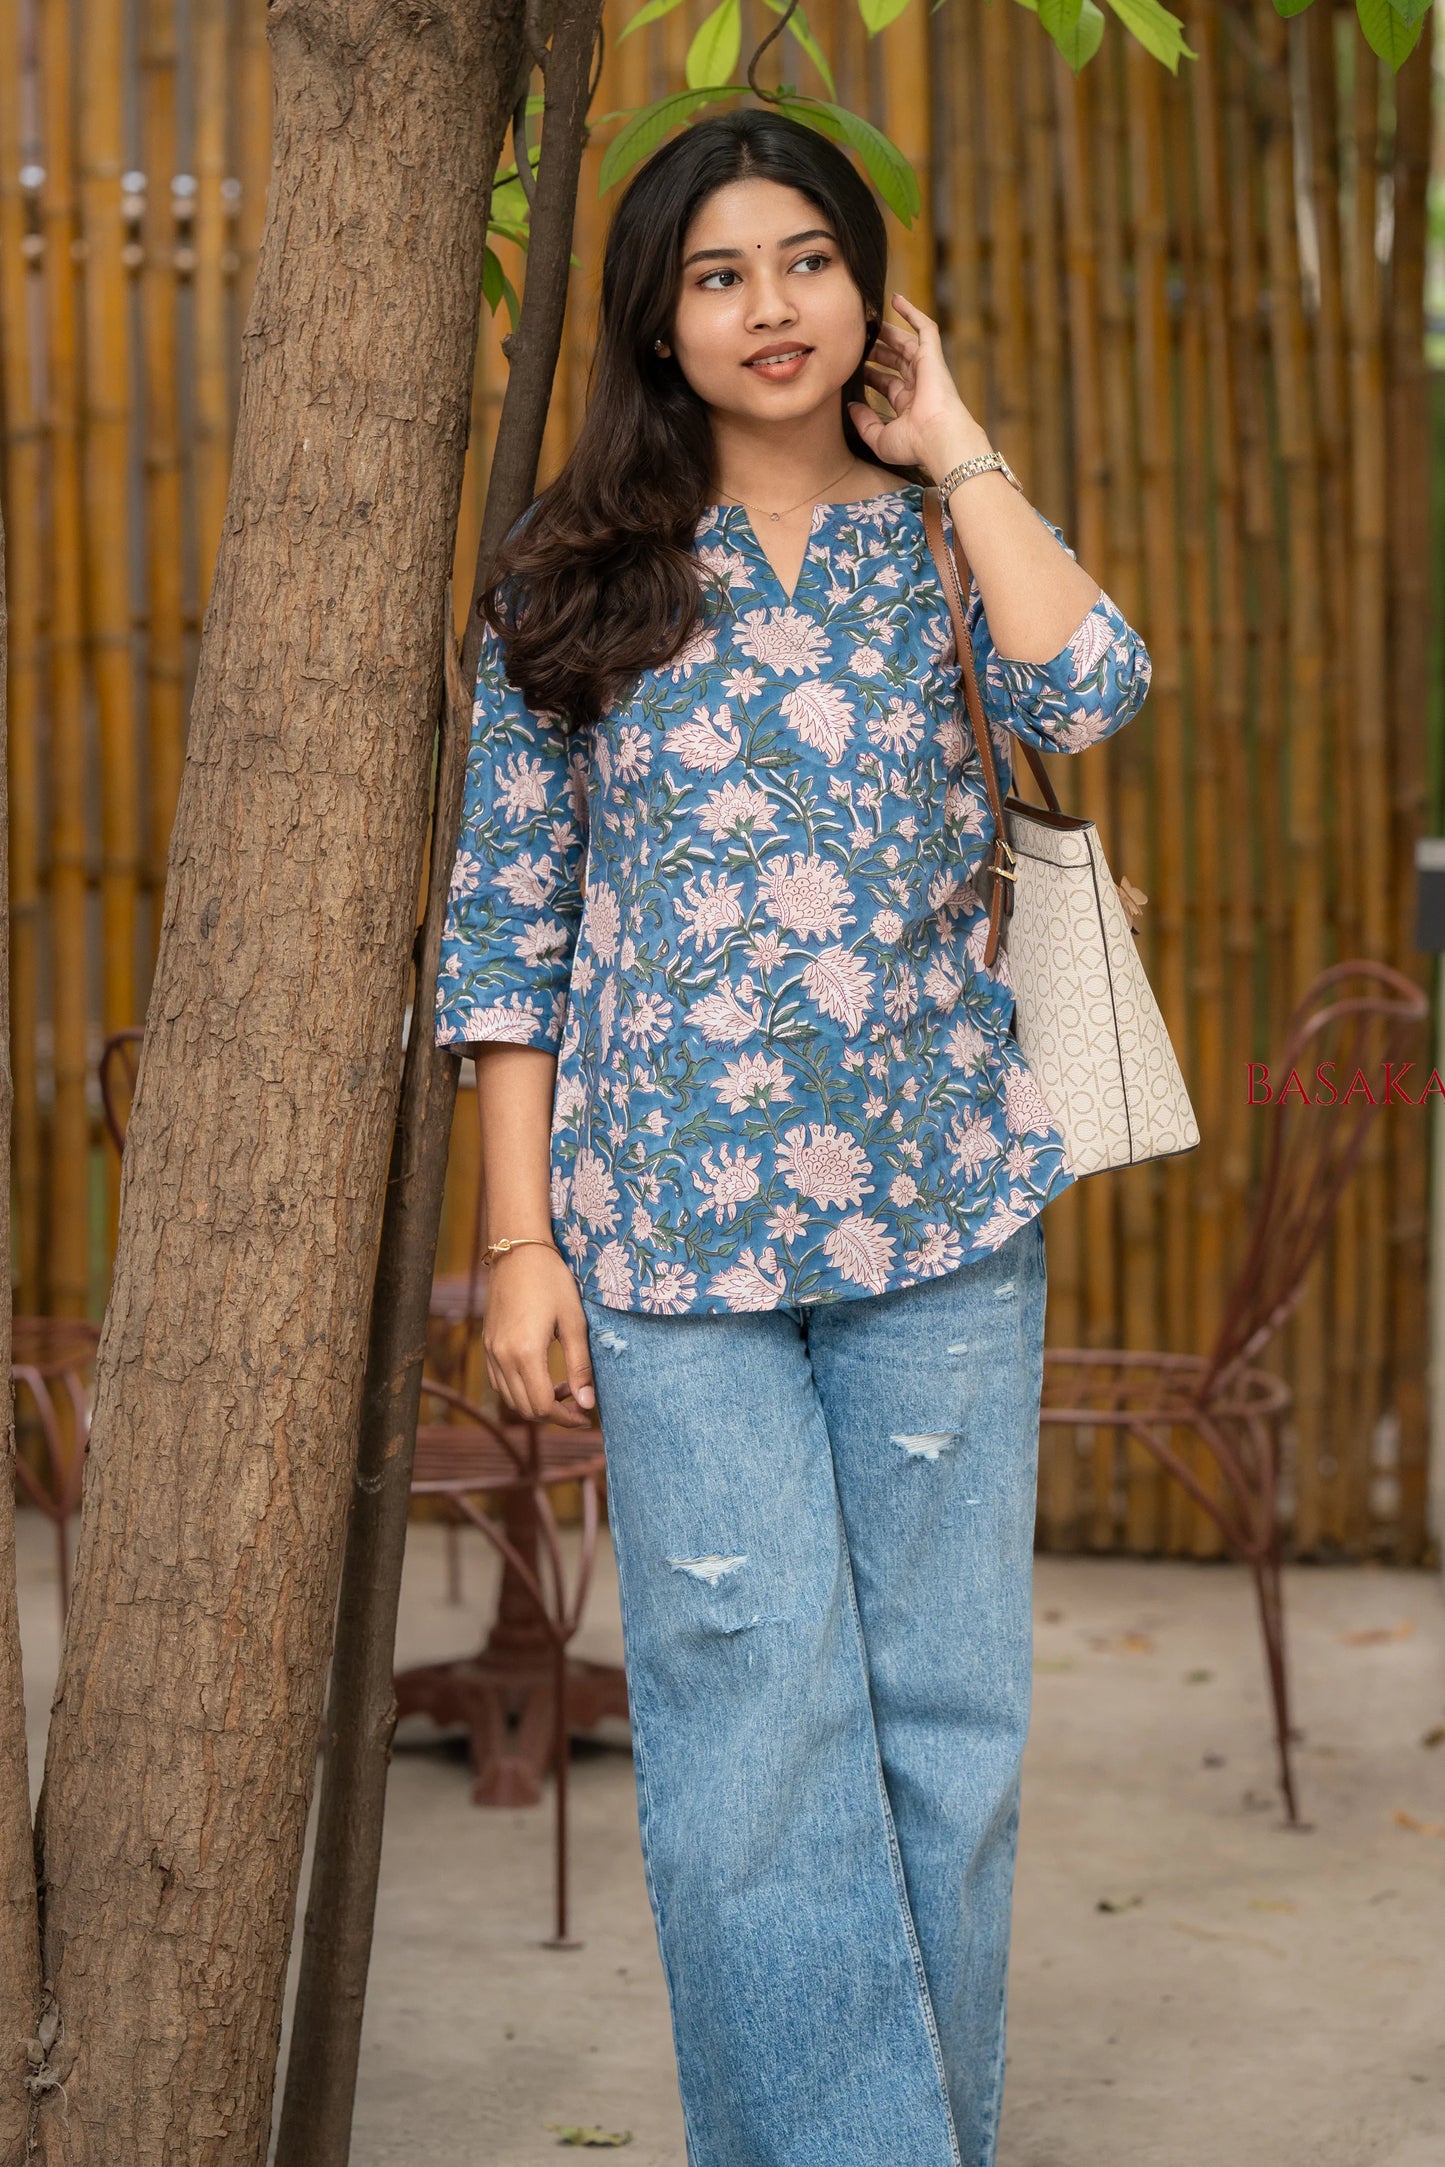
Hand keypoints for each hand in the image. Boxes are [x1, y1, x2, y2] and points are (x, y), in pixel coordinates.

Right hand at [482, 1246, 596, 1426]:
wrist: (518, 1251)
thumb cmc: (551, 1281)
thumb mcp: (574, 1322)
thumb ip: (580, 1366)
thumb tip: (587, 1405)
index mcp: (526, 1353)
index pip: (543, 1406)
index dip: (567, 1419)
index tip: (586, 1417)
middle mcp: (502, 1357)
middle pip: (526, 1409)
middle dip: (555, 1415)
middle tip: (579, 1405)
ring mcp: (491, 1351)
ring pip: (511, 1399)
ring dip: (537, 1404)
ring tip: (564, 1388)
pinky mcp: (487, 1344)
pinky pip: (500, 1382)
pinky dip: (520, 1391)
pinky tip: (541, 1377)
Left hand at [849, 293, 992, 481]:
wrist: (938, 438)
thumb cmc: (913, 445)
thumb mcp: (879, 438)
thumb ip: (864, 422)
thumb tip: (851, 405)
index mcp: (909, 405)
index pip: (887, 384)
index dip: (871, 375)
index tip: (852, 369)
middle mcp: (919, 386)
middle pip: (895, 361)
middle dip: (877, 352)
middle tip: (858, 343)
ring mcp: (927, 369)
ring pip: (906, 343)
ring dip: (888, 333)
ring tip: (869, 321)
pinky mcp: (933, 355)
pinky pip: (924, 327)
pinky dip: (911, 312)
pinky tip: (895, 299)